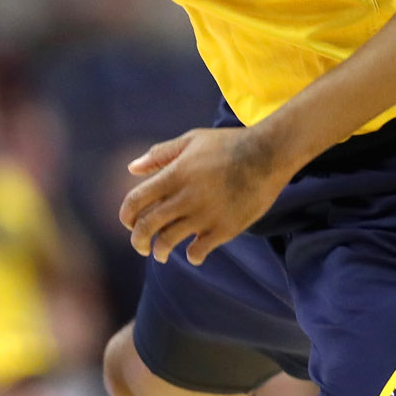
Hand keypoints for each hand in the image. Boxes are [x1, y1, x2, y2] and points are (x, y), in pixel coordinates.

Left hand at [118, 126, 293, 265]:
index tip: (129, 223)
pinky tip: (194, 253)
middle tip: (141, 246)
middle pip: (147, 226)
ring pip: (168, 242)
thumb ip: (161, 154)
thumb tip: (132, 168)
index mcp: (175, 174)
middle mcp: (185, 196)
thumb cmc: (229, 144)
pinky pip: (199, 251)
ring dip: (160, 251)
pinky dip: (192, 256)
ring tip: (162, 253)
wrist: (270, 153)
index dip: (126, 216)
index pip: (135, 201)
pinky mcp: (225, 227)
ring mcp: (205, 214)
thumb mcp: (192, 140)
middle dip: (138, 240)